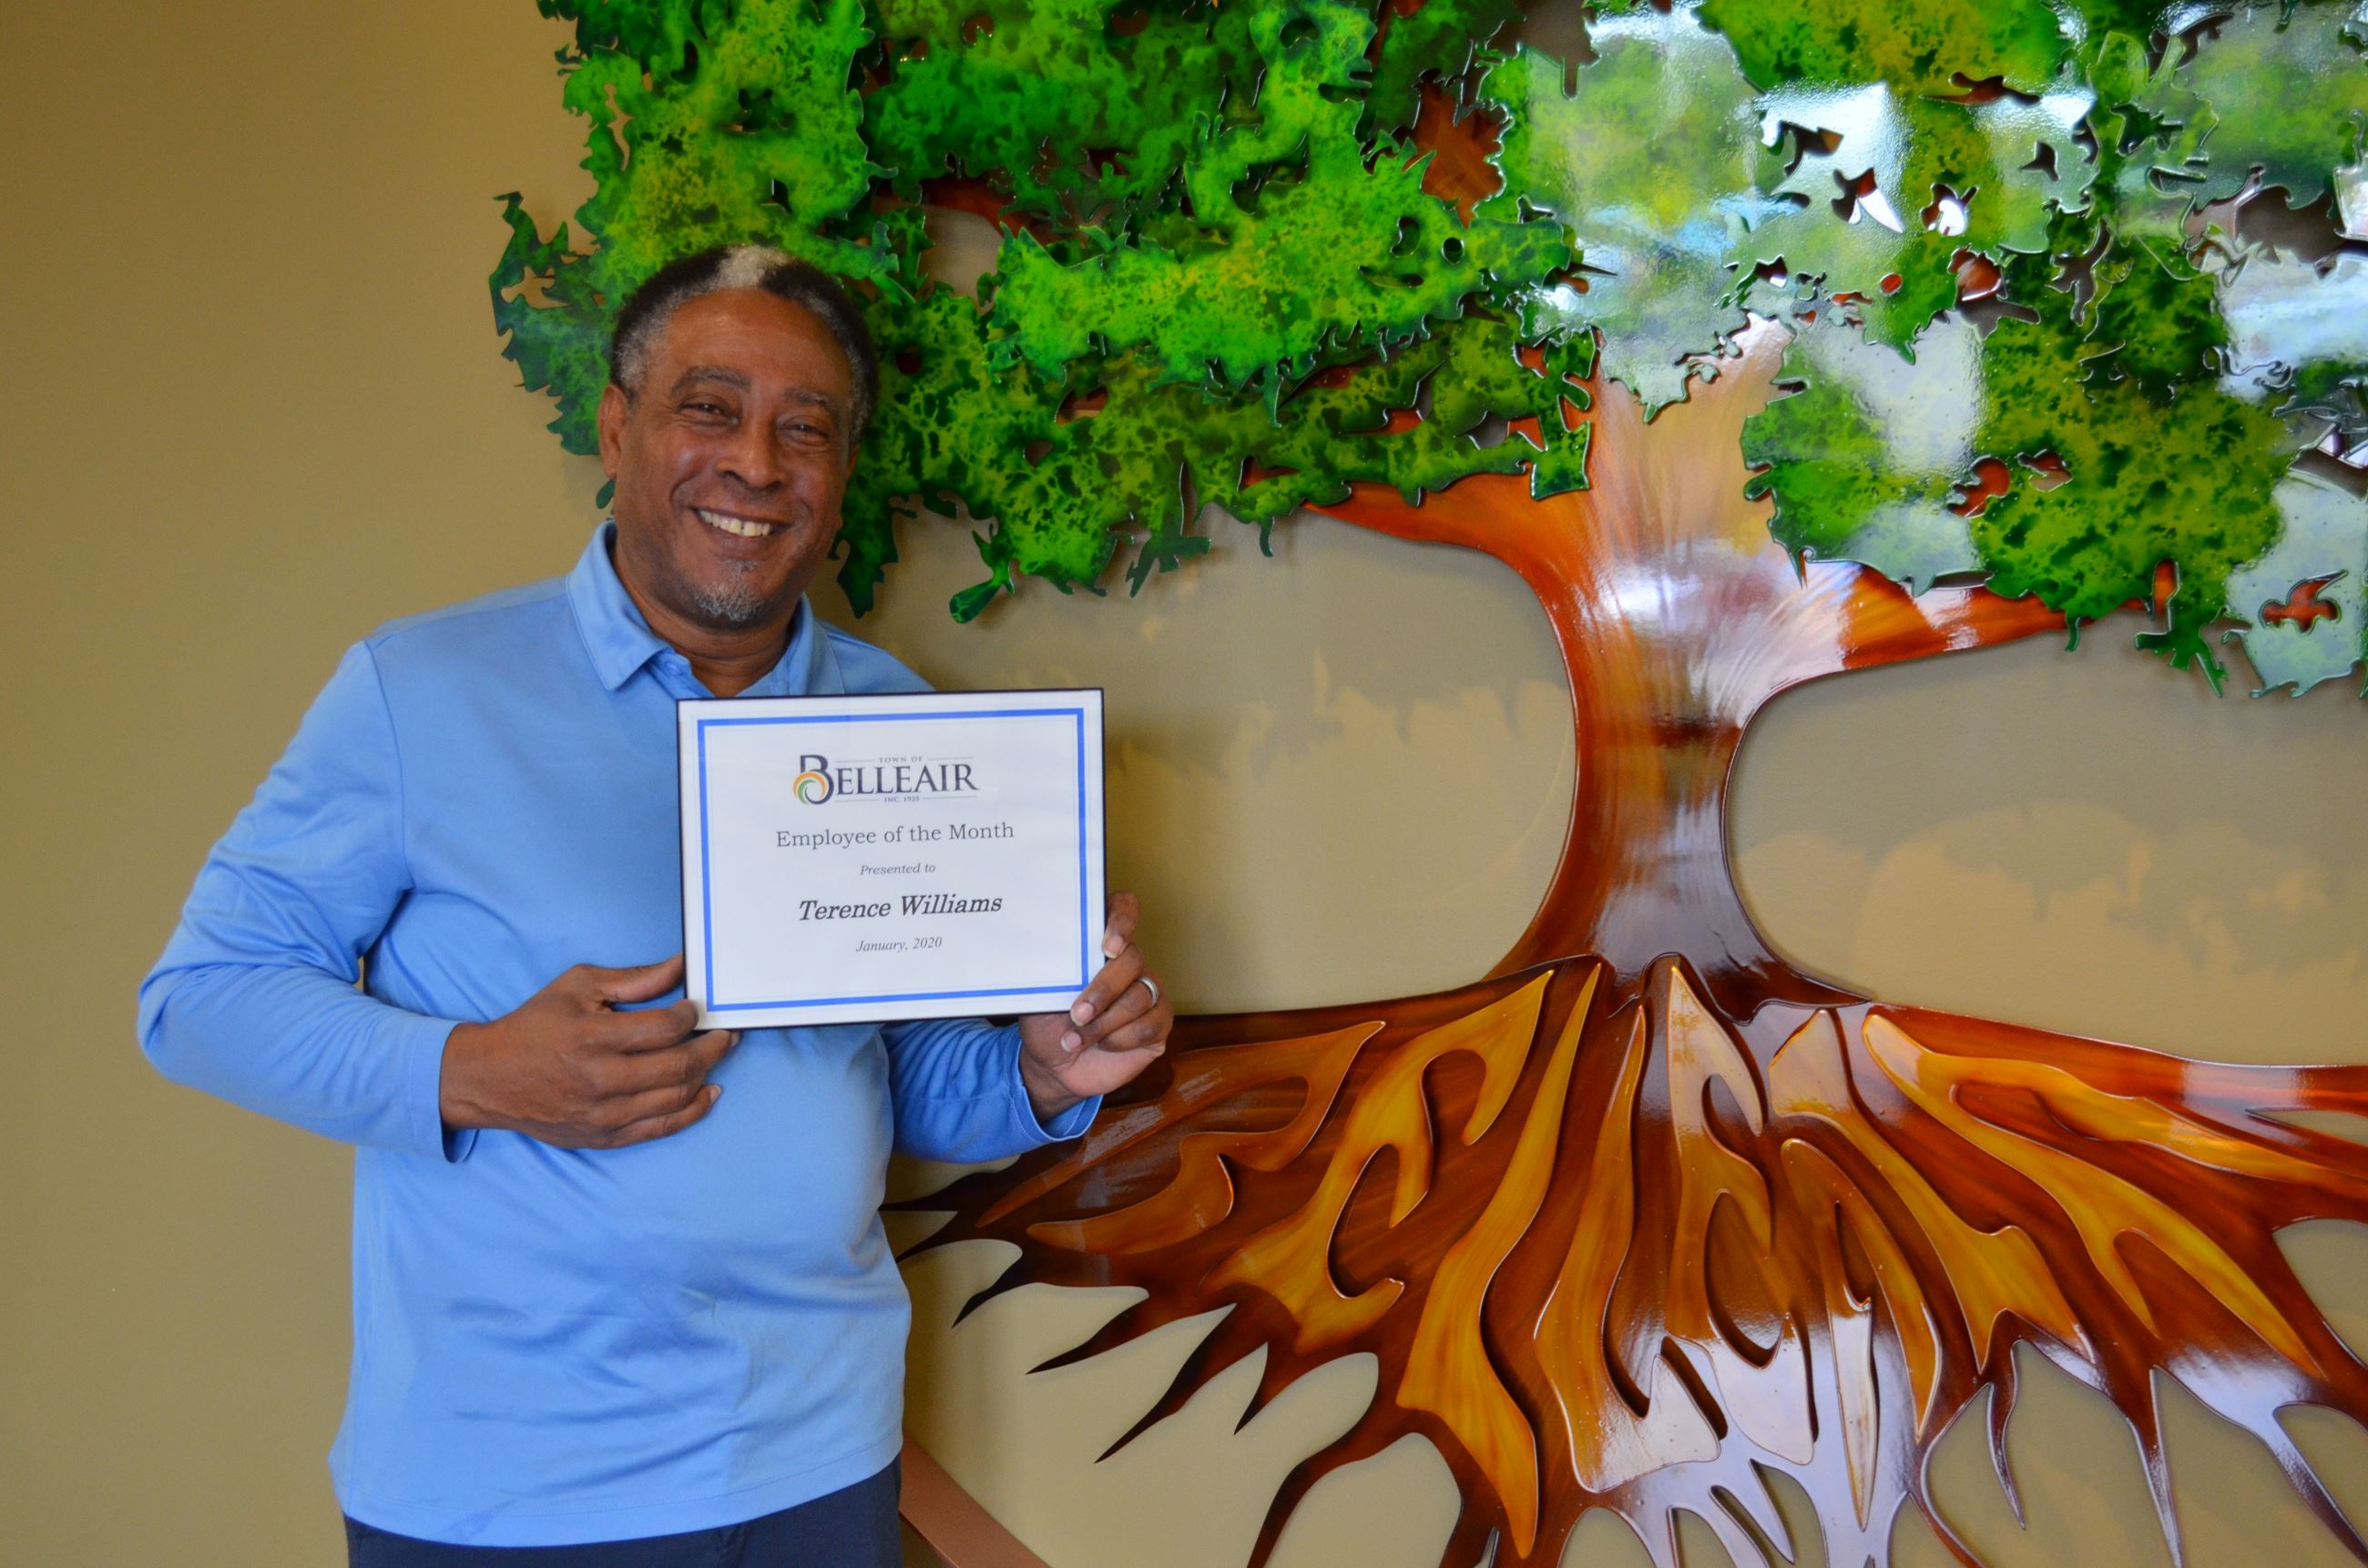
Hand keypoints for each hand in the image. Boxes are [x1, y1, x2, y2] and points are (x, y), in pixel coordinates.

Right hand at [438, 954, 735, 1148]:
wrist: (489, 1079)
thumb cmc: (534, 1028)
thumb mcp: (577, 987)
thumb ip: (634, 979)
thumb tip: (680, 966)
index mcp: (592, 1039)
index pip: (664, 1028)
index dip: (691, 1015)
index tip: (695, 1008)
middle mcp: (600, 1081)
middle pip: (679, 1065)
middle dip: (713, 1046)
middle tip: (725, 1033)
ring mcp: (603, 1114)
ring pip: (676, 1098)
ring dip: (707, 1074)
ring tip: (718, 1055)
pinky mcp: (604, 1137)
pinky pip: (662, 1128)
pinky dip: (692, 1111)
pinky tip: (708, 1092)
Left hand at [1017, 893, 1171, 1120]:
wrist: (1054, 1066)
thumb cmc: (1047, 1022)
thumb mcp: (1039, 993)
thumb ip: (1052, 969)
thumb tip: (1050, 952)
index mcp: (1099, 946)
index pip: (1123, 910)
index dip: (1122, 920)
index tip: (1108, 946)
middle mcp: (1129, 964)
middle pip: (1133, 960)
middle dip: (1103, 990)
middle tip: (1077, 1014)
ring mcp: (1148, 993)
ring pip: (1140, 997)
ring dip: (1105, 1023)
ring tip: (1077, 1038)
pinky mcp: (1158, 1025)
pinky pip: (1150, 1026)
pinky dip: (1121, 1039)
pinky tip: (1103, 1045)